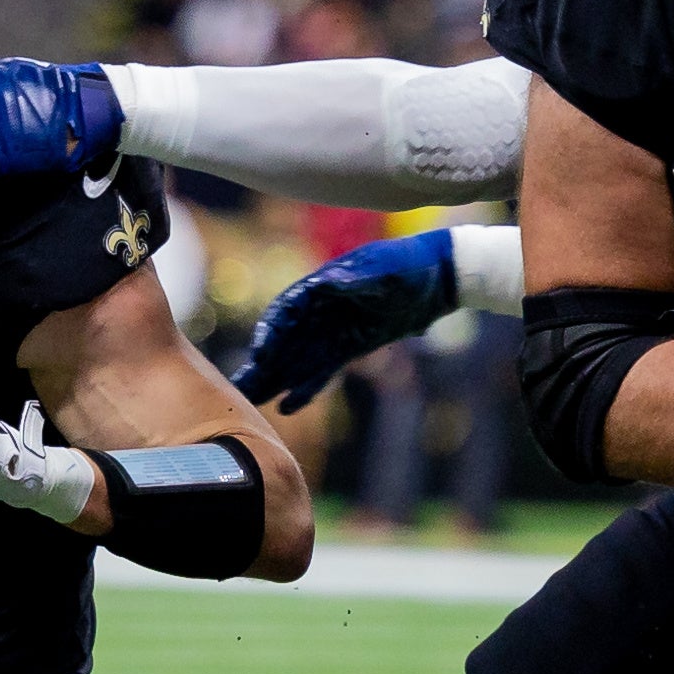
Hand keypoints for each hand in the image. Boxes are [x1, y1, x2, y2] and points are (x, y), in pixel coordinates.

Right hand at [229, 230, 460, 412]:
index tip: (261, 354)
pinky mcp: (346, 349)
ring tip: (250, 402)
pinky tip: (286, 408)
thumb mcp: (382, 269)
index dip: (271, 332)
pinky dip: (304, 389)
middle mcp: (318, 312)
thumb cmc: (407, 265)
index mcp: (320, 287)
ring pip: (295, 360)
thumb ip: (353, 279)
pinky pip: (319, 372)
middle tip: (236, 388)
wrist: (437, 277)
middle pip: (283, 341)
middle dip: (261, 364)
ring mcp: (330, 332)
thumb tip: (324, 285)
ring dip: (274, 380)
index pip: (286, 312)